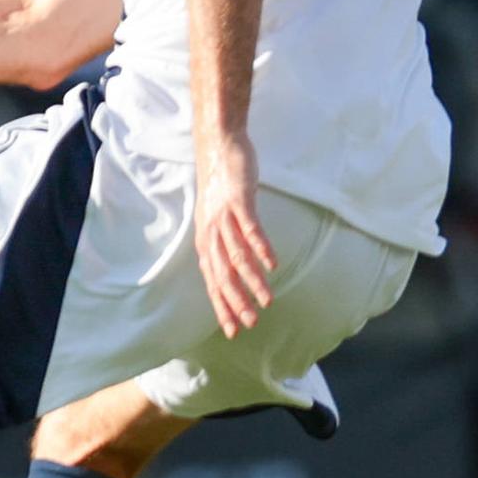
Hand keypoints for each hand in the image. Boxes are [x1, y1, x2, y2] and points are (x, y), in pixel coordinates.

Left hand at [194, 132, 276, 337]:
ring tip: (267, 300)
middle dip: (236, 302)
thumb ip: (225, 243)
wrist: (218, 145)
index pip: (212, 281)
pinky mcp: (239, 200)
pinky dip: (261, 247)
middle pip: (223, 274)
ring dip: (252, 281)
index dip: (222, 306)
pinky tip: (272, 264)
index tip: (233, 331)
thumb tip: (233, 270)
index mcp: (206, 240)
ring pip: (237, 256)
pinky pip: (250, 228)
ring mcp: (224, 216)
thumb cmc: (221, 185)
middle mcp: (211, 231)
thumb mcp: (217, 219)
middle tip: (251, 324)